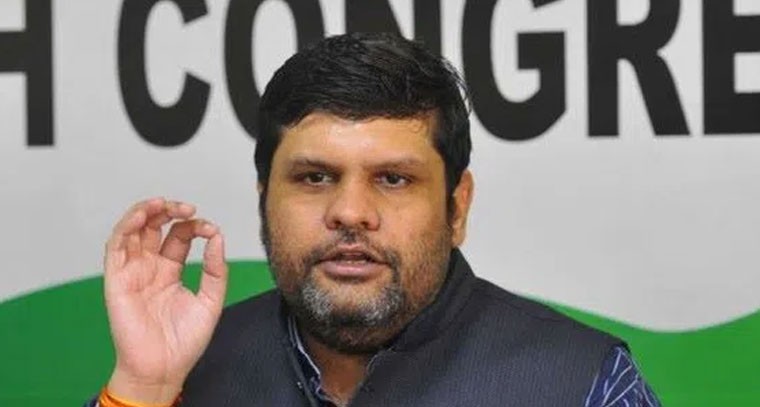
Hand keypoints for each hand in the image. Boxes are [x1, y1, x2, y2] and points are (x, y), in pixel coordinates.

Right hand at [103, 198, 227, 403]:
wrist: (164, 369)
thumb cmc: (184, 341)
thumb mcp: (211, 300)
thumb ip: (215, 269)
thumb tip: (217, 237)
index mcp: (169, 271)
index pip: (178, 236)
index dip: (193, 226)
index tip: (210, 228)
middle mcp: (149, 268)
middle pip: (153, 227)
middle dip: (169, 210)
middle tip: (187, 207)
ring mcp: (132, 272)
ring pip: (131, 231)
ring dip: (144, 212)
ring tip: (162, 203)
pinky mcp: (116, 281)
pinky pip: (115, 249)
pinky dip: (125, 228)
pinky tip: (141, 217)